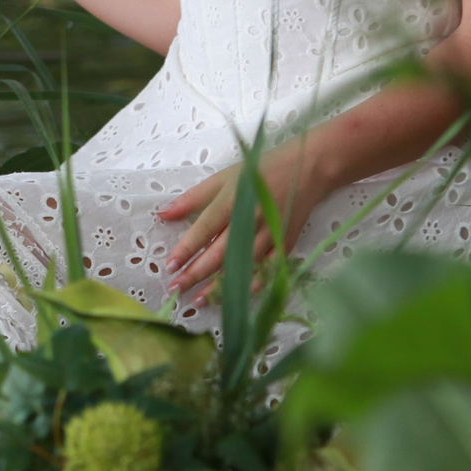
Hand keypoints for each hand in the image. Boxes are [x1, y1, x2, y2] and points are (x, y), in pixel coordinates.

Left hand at [158, 144, 321, 298]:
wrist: (307, 169)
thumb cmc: (260, 171)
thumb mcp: (223, 178)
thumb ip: (192, 198)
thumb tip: (163, 213)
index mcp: (232, 201)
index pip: (204, 230)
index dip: (186, 249)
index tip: (170, 266)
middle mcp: (251, 221)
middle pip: (220, 253)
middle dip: (196, 274)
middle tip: (176, 288)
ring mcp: (270, 235)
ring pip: (242, 266)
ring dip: (219, 286)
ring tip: (198, 300)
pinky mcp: (286, 245)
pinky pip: (267, 270)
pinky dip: (251, 284)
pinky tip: (236, 297)